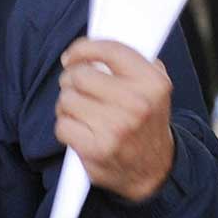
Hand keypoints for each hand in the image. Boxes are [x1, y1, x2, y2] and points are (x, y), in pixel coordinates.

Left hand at [56, 39, 176, 202]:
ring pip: (67, 99)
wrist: (154, 171)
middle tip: (77, 86)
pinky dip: (66, 126)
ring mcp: (115, 128)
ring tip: (80, 110)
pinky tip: (79, 128)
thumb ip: (133, 62)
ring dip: (68, 103)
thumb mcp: (155, 87)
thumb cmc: (147, 122)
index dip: (84, 48)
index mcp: (152, 83)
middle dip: (72, 79)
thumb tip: (95, 47)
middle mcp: (136, 104)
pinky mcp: (96, 149)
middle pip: (80, 75)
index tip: (73, 54)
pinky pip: (62, 124)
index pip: (110, 50)